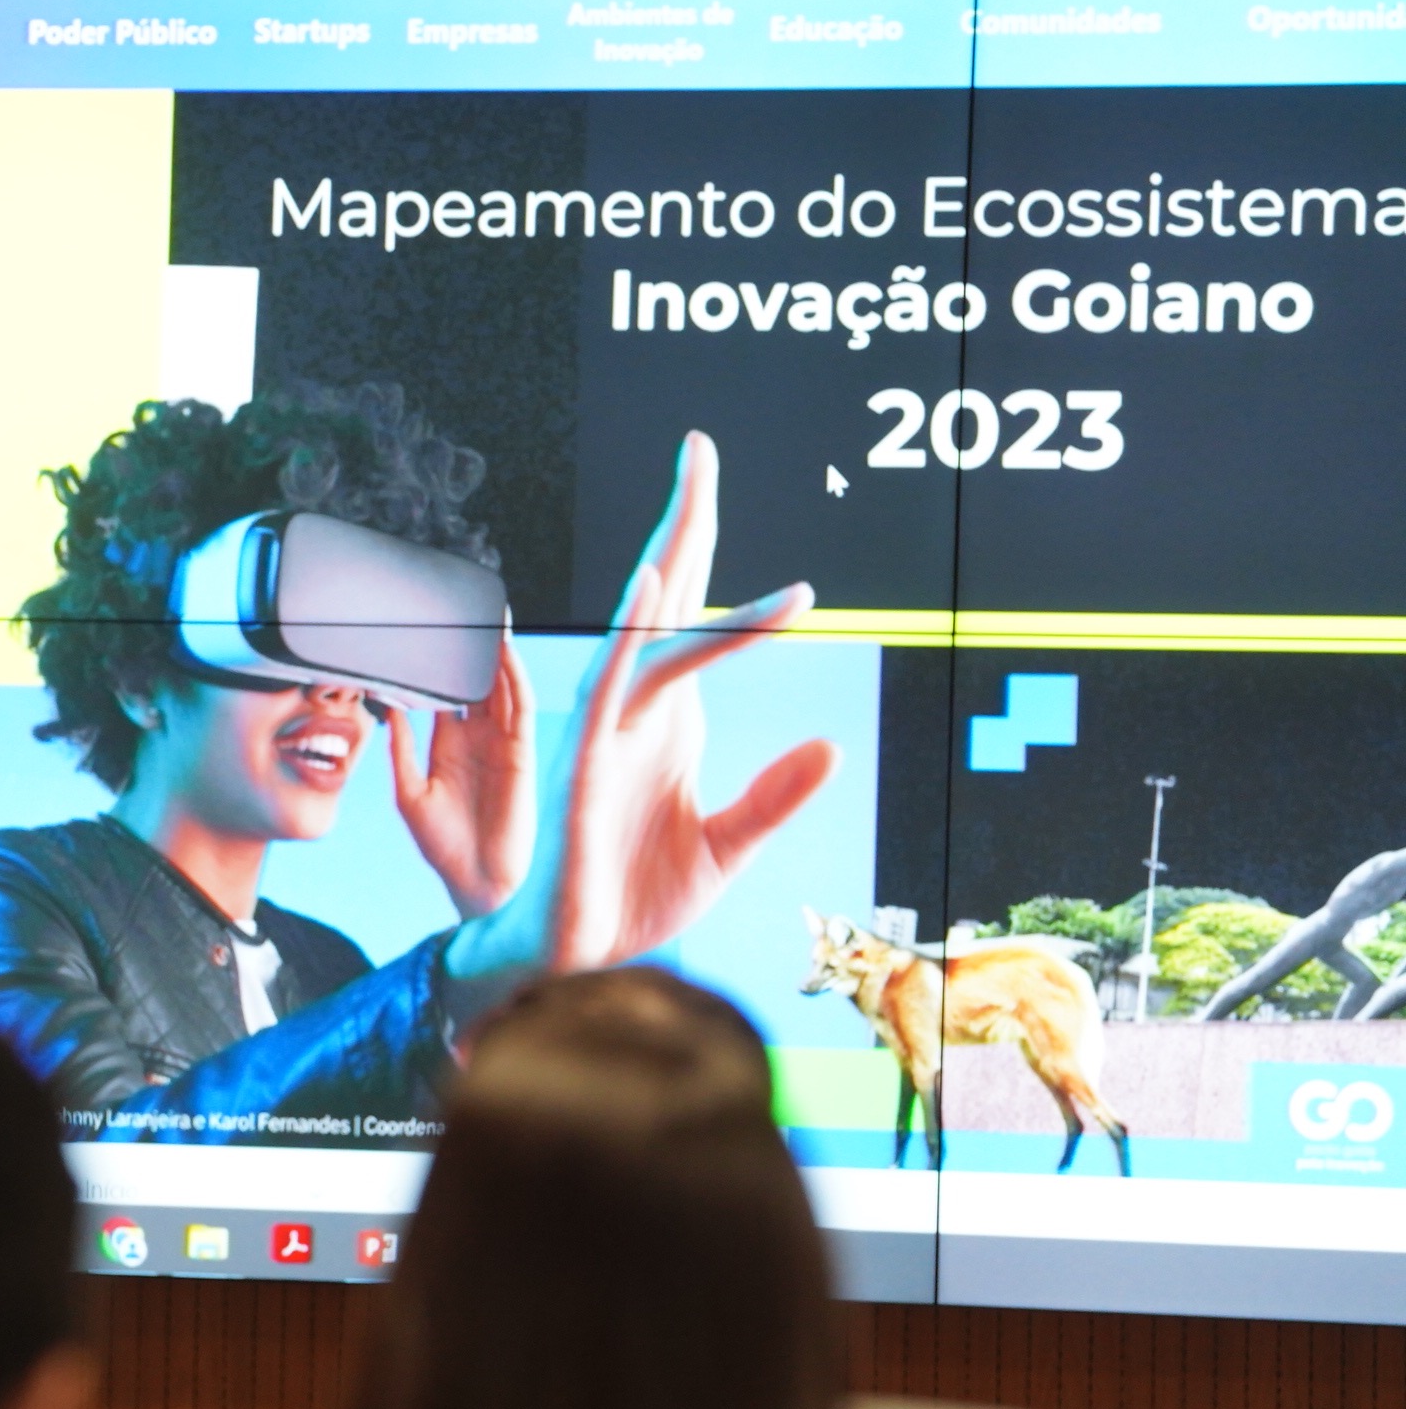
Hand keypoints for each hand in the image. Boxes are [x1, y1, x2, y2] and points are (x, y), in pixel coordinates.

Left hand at [390, 636, 533, 918]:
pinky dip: (512, 680)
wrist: (478, 885)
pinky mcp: (521, 754)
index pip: (444, 692)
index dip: (437, 663)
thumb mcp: (410, 793)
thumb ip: (402, 748)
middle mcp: (478, 739)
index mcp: (448, 746)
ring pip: (500, 687)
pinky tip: (503, 655)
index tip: (423, 631)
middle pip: (477, 681)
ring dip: (496, 654)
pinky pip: (518, 708)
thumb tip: (386, 706)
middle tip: (463, 610)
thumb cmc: (444, 847)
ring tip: (489, 618)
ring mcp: (502, 744)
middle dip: (472, 648)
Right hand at [449, 432, 837, 1002]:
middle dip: (682, 522)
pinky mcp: (586, 774)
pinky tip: (650, 597)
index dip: (703, 549)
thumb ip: (773, 796)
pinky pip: (607, 695)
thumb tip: (829, 746)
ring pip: (639, 642)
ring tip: (690, 515)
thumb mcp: (726, 848)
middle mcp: (631, 711)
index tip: (710, 478)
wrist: (578, 961)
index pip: (692, 617)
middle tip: (700, 447)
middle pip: (661, 601)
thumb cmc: (636, 899)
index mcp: (662, 716)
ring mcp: (604, 738)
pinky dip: (628, 643)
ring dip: (666, 581)